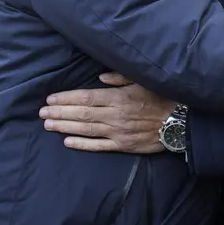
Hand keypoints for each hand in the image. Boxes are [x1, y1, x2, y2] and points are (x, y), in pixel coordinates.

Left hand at [39, 72, 175, 152]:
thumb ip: (122, 78)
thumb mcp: (145, 81)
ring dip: (65, 127)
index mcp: (119, 98)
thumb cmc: (164, 98)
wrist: (181, 123)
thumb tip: (100, 78)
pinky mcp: (123, 146)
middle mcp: (115, 115)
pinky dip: (82, 144)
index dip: (66, 99)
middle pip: (81, 114)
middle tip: (42, 113)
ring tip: (48, 125)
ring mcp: (118, 132)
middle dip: (59, 112)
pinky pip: (98, 146)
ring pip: (86, 129)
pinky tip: (67, 142)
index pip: (86, 97)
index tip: (50, 99)